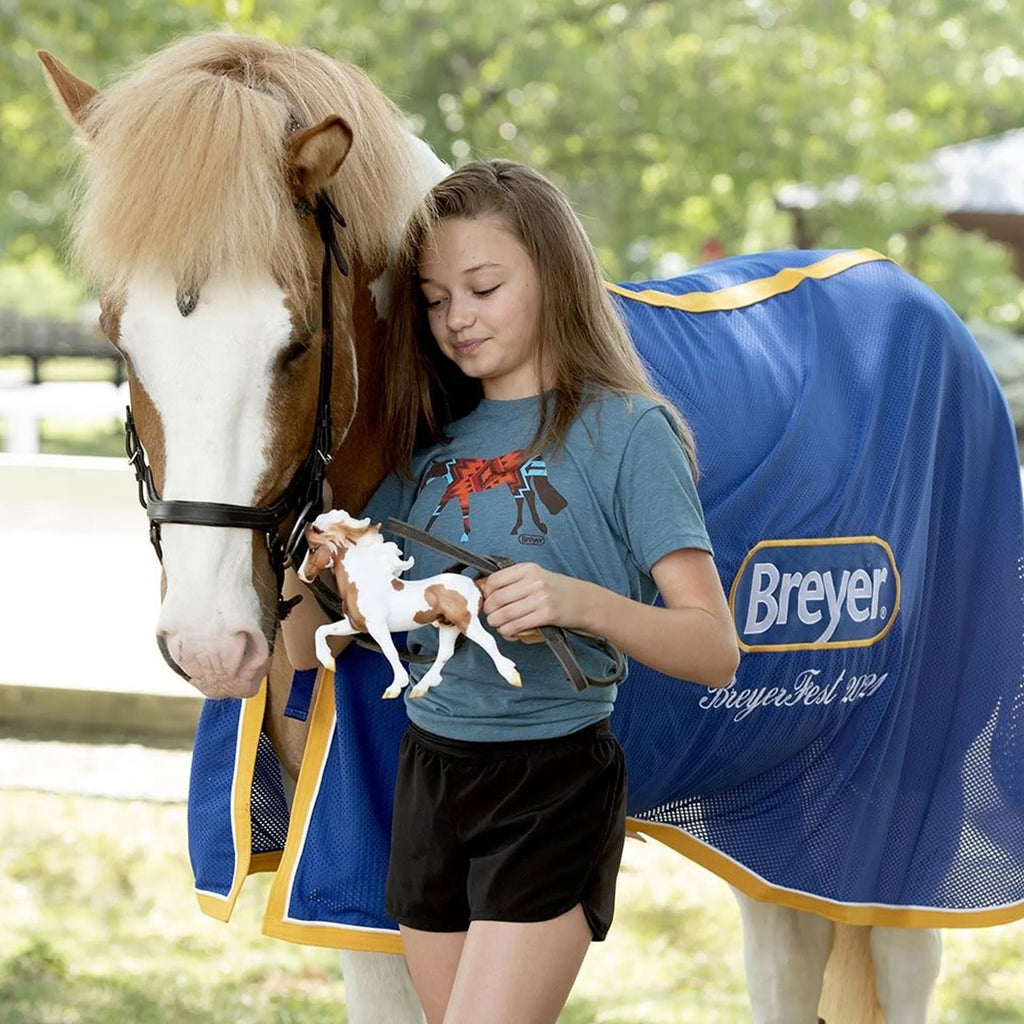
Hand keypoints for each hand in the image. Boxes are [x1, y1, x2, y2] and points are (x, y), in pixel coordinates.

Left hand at [477, 563, 591, 639]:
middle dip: (489, 611)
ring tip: (498, 624)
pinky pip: (517, 625)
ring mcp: (541, 598)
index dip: (486, 593)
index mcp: (528, 569)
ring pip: (505, 614)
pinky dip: (508, 631)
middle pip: (497, 598)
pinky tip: (509, 631)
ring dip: (496, 623)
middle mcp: (534, 581)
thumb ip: (513, 582)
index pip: (495, 580)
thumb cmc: (557, 590)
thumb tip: (486, 592)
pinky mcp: (546, 614)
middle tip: (491, 615)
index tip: (486, 600)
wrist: (584, 601)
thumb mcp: (536, 577)